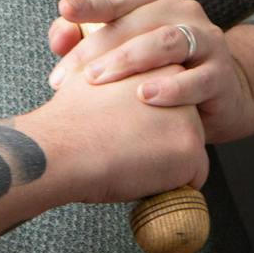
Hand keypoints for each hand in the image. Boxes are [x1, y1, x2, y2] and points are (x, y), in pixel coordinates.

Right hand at [25, 62, 206, 204]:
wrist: (62, 146)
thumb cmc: (69, 119)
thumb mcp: (93, 76)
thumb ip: (116, 73)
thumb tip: (115, 83)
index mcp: (161, 66)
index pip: (169, 104)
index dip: (143, 123)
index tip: (119, 126)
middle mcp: (182, 87)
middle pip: (181, 128)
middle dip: (157, 143)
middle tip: (121, 142)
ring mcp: (191, 118)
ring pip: (185, 155)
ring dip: (162, 163)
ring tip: (125, 155)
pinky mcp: (191, 150)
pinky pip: (190, 180)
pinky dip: (167, 186)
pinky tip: (137, 173)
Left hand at [49, 0, 253, 143]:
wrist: (220, 96)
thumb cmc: (161, 73)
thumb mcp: (123, 57)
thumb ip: (86, 43)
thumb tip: (59, 36)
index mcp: (155, 1)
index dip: (92, 3)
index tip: (66, 9)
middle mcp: (183, 12)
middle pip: (137, 23)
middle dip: (98, 49)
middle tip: (68, 76)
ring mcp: (206, 40)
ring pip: (166, 41)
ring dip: (129, 60)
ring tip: (100, 80)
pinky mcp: (221, 72)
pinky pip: (197, 78)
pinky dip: (170, 87)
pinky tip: (145, 97)